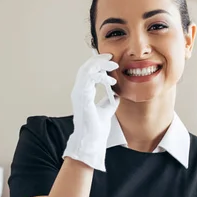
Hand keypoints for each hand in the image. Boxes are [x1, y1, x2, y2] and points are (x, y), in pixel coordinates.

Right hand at [62, 52, 118, 171]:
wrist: (93, 140)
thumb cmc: (97, 128)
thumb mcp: (107, 109)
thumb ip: (110, 100)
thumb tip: (117, 93)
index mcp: (83, 93)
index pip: (88, 72)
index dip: (98, 64)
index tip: (111, 61)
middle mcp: (78, 91)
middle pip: (85, 67)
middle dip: (99, 59)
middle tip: (111, 57)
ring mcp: (78, 94)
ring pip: (85, 70)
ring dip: (100, 65)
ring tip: (113, 65)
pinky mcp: (82, 98)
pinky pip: (88, 79)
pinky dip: (101, 77)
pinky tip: (111, 81)